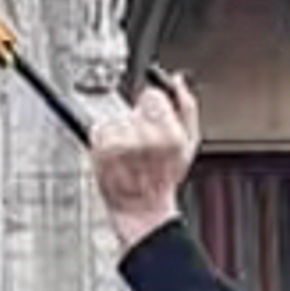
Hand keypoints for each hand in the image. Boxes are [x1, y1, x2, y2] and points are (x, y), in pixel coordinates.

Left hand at [86, 71, 202, 243]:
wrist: (142, 208)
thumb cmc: (165, 177)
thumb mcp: (190, 142)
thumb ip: (187, 106)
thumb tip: (178, 82)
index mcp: (170, 135)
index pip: (152, 96)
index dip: (153, 106)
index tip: (153, 116)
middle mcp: (144, 139)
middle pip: (134, 107)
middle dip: (138, 119)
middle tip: (142, 138)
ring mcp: (120, 145)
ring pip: (117, 117)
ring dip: (121, 129)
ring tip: (129, 149)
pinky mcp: (100, 151)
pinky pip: (100, 129)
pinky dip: (104, 138)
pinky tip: (116, 153)